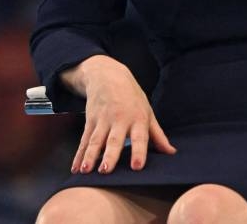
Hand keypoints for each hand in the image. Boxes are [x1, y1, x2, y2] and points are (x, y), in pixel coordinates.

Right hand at [62, 55, 175, 173]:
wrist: (107, 75)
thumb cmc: (132, 97)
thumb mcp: (147, 111)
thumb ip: (158, 135)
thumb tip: (171, 152)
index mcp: (137, 118)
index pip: (140, 137)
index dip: (139, 151)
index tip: (137, 166)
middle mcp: (119, 119)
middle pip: (114, 140)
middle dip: (110, 155)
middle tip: (106, 169)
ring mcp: (103, 120)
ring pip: (95, 140)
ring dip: (90, 156)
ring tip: (85, 171)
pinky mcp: (90, 120)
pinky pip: (84, 140)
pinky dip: (79, 155)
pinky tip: (75, 168)